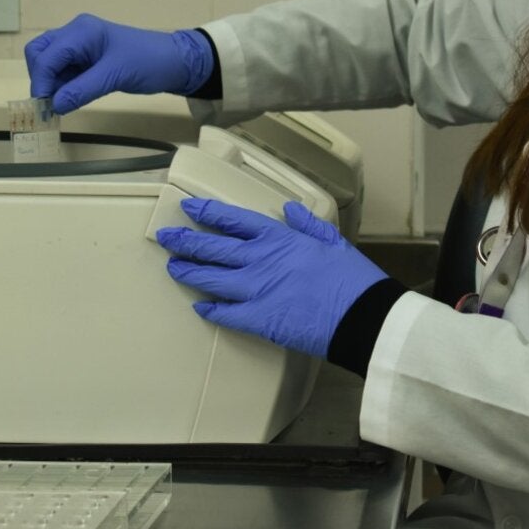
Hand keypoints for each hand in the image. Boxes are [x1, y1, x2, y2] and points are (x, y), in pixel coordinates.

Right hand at [24, 14, 213, 113]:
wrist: (174, 62)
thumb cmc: (149, 62)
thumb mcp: (115, 76)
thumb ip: (82, 90)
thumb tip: (54, 105)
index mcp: (82, 31)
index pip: (48, 55)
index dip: (42, 82)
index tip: (44, 107)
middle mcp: (76, 34)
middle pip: (40, 53)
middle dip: (41, 79)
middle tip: (50, 104)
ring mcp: (80, 45)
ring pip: (49, 63)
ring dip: (50, 84)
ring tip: (61, 105)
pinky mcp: (86, 59)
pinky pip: (63, 71)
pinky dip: (61, 85)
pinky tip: (69, 99)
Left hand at [156, 198, 387, 357]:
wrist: (361, 316)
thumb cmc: (351, 278)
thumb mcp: (332, 241)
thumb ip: (307, 223)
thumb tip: (289, 209)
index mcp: (279, 238)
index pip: (233, 220)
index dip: (207, 213)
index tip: (188, 209)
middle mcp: (261, 260)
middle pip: (213, 248)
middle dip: (186, 242)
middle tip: (166, 238)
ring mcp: (256, 290)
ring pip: (211, 279)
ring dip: (190, 272)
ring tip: (174, 268)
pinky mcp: (259, 319)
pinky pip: (226, 314)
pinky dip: (211, 310)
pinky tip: (200, 307)